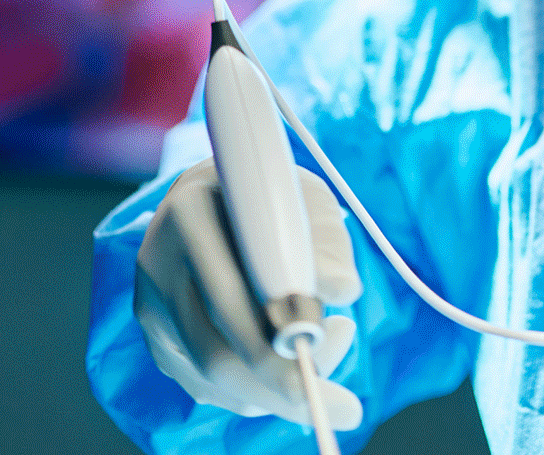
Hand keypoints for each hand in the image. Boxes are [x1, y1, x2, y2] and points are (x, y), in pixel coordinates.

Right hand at [134, 158, 363, 430]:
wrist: (217, 190)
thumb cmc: (271, 195)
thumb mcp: (306, 199)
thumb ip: (325, 242)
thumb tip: (343, 292)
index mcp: (190, 216)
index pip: (232, 294)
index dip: (282, 332)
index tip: (335, 344)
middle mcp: (158, 264)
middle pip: (218, 351)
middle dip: (285, 384)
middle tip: (343, 403)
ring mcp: (151, 305)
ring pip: (210, 377)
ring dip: (275, 391)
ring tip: (329, 362)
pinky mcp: (157, 336)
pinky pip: (204, 382)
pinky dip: (254, 390)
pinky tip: (290, 367)